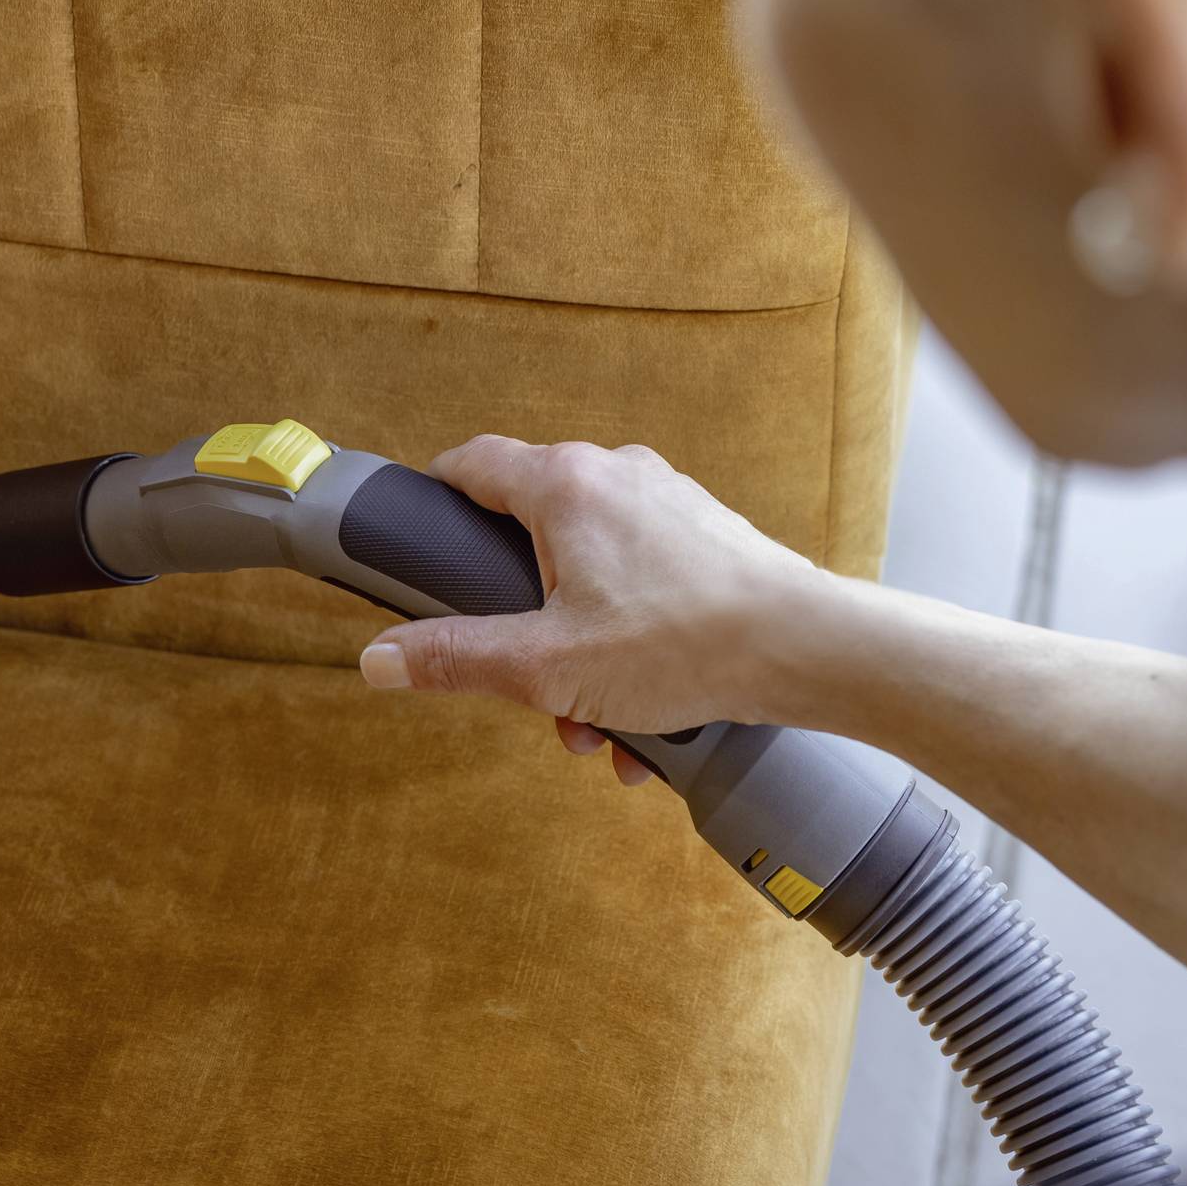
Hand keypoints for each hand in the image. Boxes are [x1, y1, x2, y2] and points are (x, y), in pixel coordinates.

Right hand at [357, 437, 819, 783]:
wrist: (806, 649)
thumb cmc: (683, 644)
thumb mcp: (548, 665)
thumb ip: (458, 658)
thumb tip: (380, 659)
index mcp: (565, 485)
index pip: (472, 463)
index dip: (435, 500)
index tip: (418, 541)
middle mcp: (616, 474)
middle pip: (532, 534)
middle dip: (525, 622)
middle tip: (532, 683)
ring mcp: (666, 502)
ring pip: (591, 573)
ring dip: (581, 652)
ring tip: (600, 722)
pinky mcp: (705, 537)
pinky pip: (643, 585)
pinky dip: (632, 645)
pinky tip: (649, 717)